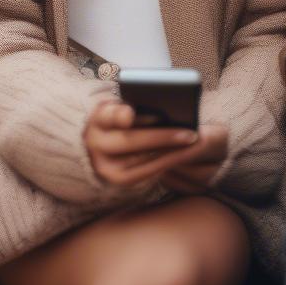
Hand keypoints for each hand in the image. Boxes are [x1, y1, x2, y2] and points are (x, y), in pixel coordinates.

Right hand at [84, 101, 227, 186]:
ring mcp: (103, 163)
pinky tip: (180, 156)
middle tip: (190, 134)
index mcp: (98, 118)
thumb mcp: (123, 106)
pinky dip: (163, 163)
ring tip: (191, 145)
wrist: (104, 143)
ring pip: (140, 159)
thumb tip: (161, 109)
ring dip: (168, 152)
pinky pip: (143, 173)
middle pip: (129, 140)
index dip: (118, 115)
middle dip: (162, 137)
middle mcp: (95, 142)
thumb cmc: (123, 118)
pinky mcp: (115, 178)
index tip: (129, 115)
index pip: (107, 115)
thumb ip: (135, 105)